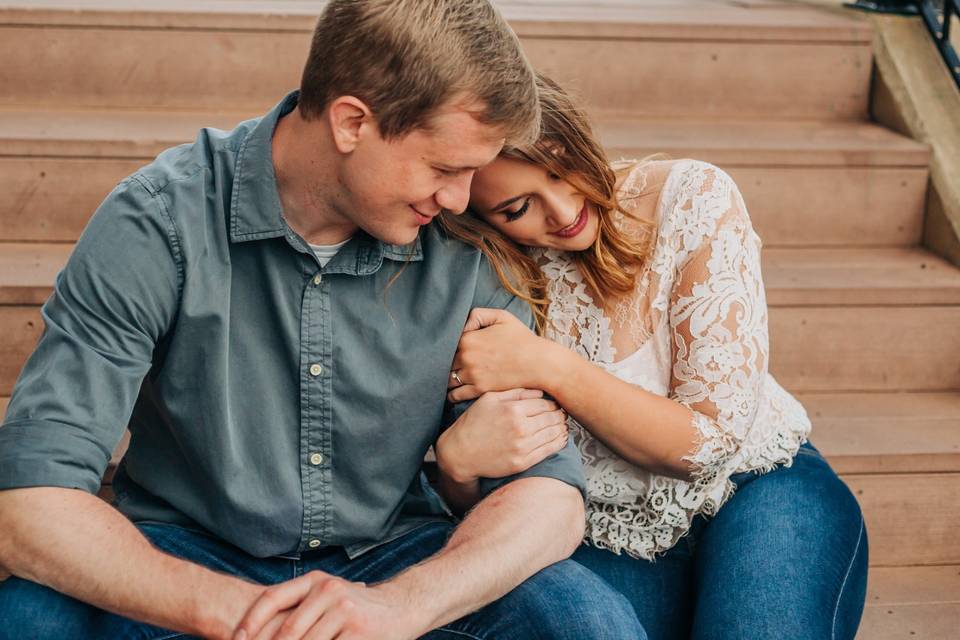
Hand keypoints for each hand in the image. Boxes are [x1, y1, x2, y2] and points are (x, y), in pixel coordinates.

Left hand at [233, 572, 422, 639]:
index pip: (272, 598)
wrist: (401, 607)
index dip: (249, 622)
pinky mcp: (359, 631)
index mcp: (314, 581)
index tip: (234, 639)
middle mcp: (327, 591)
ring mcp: (344, 610)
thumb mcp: (327, 597)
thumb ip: (300, 609)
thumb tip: (259, 633)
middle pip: (286, 631)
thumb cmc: (356, 609)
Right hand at [436, 389, 568, 483]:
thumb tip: (539, 391)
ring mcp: (522, 447)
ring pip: (553, 434)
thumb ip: (515, 392)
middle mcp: (520, 428)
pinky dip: (558, 443)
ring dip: (561, 428)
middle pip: (551, 418)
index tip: (555, 404)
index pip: (544, 404)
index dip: (552, 404)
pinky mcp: (522, 462)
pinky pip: (548, 450)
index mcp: (512, 409)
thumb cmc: (473, 423)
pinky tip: (562, 438)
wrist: (460, 453)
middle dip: (559, 415)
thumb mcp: (489, 400)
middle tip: (562, 414)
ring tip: (563, 425)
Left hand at [447, 308, 555, 402]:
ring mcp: (472, 375)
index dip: (446, 347)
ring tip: (448, 379)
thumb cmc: (522, 339)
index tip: (449, 350)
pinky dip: (452, 394)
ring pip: (447, 379)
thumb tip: (461, 325)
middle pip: (443, 362)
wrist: (539, 363)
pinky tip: (453, 392)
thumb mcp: (502, 317)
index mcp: (468, 339)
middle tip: (446, 365)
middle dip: (445, 363)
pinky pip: (455, 395)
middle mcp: (466, 357)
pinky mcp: (480, 390)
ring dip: (446, 379)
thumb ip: (477, 315)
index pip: (445, 344)